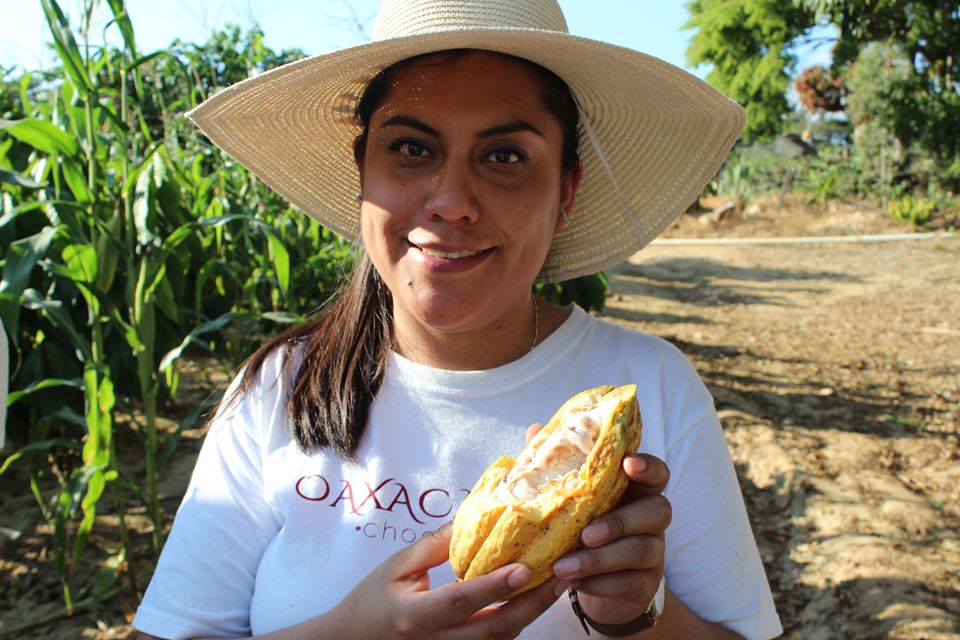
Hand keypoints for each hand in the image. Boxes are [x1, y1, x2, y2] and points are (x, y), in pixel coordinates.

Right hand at [329, 522, 561, 638]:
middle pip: (494, 628)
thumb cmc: (373, 599)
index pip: (461, 601)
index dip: (495, 585)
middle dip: (533, 603)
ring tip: (559, 581)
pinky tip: (535, 597)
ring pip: (501, 639)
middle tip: (563, 573)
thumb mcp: (397, 566)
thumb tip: (476, 520)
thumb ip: (436, 546)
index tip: (526, 567)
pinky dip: (518, 620)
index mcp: (415, 616)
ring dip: (532, 612)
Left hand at [552, 453, 671, 625]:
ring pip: (639, 550)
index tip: (628, 464)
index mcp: (637, 489)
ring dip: (600, 559)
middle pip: (656, 511)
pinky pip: (629, 582)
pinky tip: (573, 583)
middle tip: (586, 533)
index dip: (648, 466)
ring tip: (564, 566)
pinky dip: (599, 583)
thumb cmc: (580, 526)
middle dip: (620, 522)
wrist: (591, 580)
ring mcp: (654, 551)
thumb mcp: (570, 497)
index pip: (657, 472)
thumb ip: (557, 465)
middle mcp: (652, 517)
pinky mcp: (645, 584)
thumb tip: (534, 429)